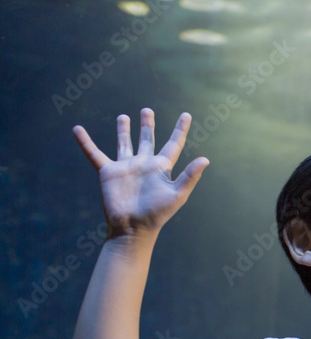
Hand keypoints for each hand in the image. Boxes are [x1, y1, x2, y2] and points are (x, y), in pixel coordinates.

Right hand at [74, 108, 208, 239]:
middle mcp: (144, 164)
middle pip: (147, 140)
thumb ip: (190, 176)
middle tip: (147, 111)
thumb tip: (206, 159)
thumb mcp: (177, 194)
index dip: (180, 130)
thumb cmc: (157, 213)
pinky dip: (85, 142)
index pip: (173, 144)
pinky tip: (77, 129)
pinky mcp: (108, 172)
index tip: (186, 115)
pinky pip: (94, 154)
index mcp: (161, 168)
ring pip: (124, 144)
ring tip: (124, 116)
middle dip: (147, 125)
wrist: (133, 227)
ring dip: (124, 130)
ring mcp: (125, 167)